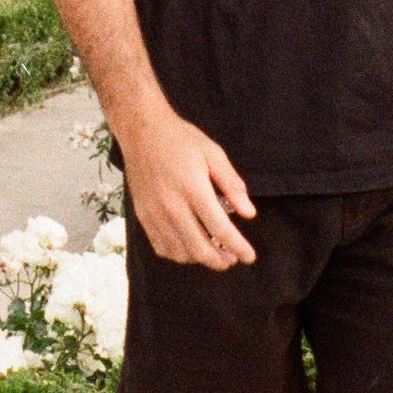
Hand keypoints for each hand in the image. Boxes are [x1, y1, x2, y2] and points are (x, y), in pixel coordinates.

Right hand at [120, 107, 256, 269]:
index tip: (250, 256)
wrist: (141, 131)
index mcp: (193, 189)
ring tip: (213, 252)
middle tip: (232, 259)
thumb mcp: (213, 153)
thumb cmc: (180, 140)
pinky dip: (178, 254)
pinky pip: (161, 247)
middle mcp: (172, 206)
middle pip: (200, 249)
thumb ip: (232, 184)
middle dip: (221, 261)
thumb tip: (249, 214)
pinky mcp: (143, 215)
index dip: (239, 247)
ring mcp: (154, 213)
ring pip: (180, 252)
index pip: (221, 230)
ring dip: (200, 259)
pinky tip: (188, 247)